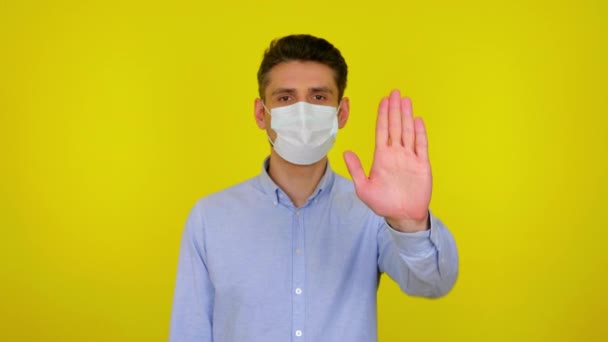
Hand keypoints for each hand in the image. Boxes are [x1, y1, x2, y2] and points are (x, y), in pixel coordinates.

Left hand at [344, 89, 431, 232]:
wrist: (402, 216)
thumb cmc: (383, 203)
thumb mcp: (364, 188)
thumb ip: (356, 170)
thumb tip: (346, 153)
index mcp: (382, 157)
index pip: (382, 131)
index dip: (382, 115)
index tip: (383, 100)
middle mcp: (396, 153)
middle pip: (395, 126)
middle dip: (394, 109)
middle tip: (395, 92)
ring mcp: (409, 158)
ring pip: (408, 132)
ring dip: (407, 116)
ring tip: (406, 100)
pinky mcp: (422, 165)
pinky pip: (421, 145)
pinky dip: (420, 133)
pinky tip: (418, 120)